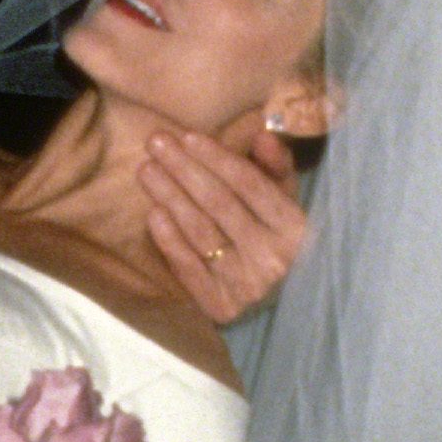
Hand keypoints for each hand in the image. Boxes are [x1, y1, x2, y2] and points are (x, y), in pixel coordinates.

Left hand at [143, 125, 307, 323]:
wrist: (281, 303)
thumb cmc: (277, 238)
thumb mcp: (285, 200)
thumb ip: (275, 165)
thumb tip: (262, 135)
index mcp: (294, 228)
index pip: (250, 185)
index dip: (217, 159)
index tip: (187, 136)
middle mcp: (273, 258)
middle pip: (220, 204)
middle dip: (185, 169)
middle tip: (155, 142)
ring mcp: (247, 285)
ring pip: (201, 232)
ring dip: (170, 196)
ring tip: (147, 169)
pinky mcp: (221, 306)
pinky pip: (189, 267)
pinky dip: (169, 239)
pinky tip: (153, 212)